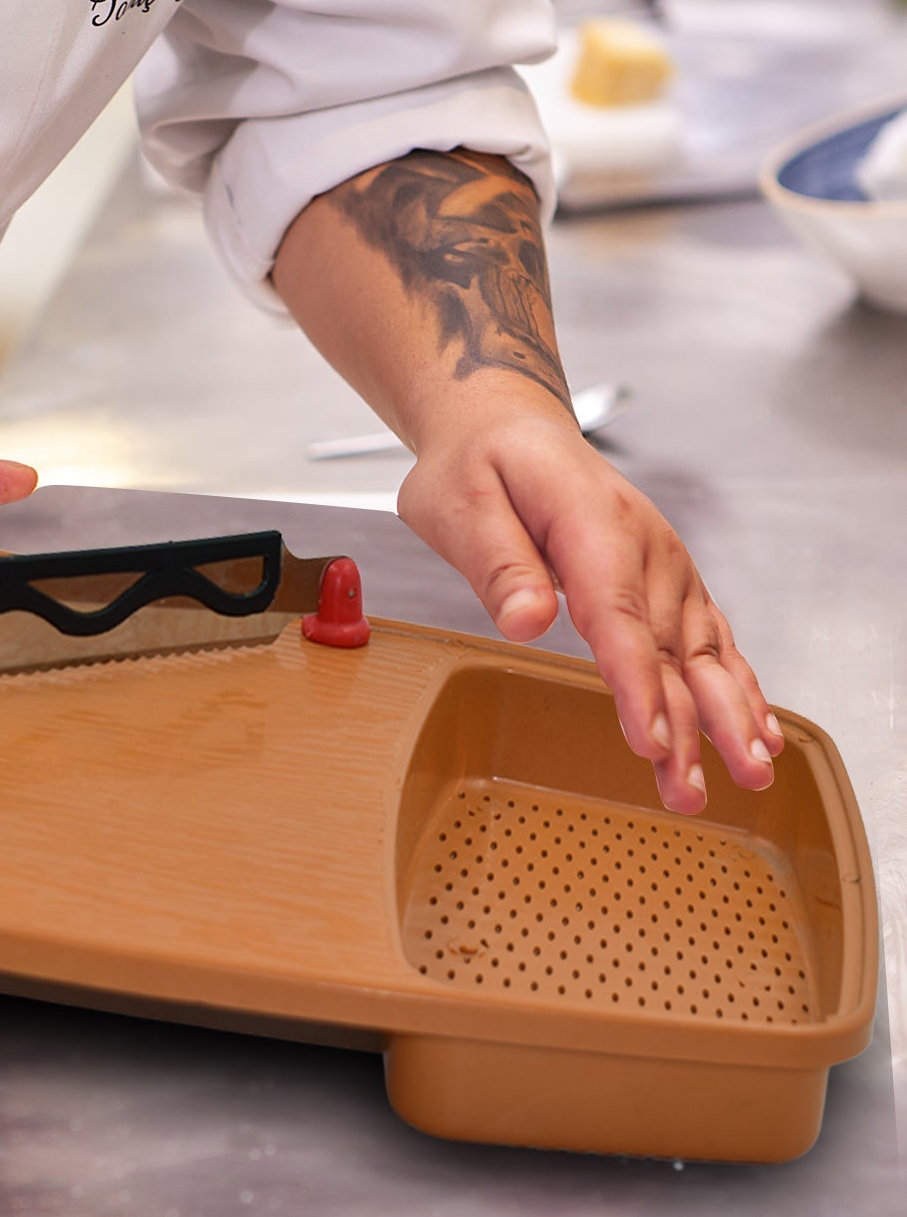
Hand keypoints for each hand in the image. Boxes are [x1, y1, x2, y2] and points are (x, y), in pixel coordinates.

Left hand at [397, 421, 781, 813]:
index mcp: (590, 521)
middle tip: (697, 788)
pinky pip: (707, 638)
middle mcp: (642, 545)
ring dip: (725, 716)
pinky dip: (737, 685)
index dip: (637, 684)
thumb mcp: (460, 502)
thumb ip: (497, 564)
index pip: (618, 616)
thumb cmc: (480, 466)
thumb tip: (527, 620)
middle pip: (667, 647)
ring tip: (747, 774)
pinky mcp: (667, 581)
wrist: (509, 427)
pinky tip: (756, 730)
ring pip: (698, 650)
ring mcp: (663, 563)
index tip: (650, 741)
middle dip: (692, 723)